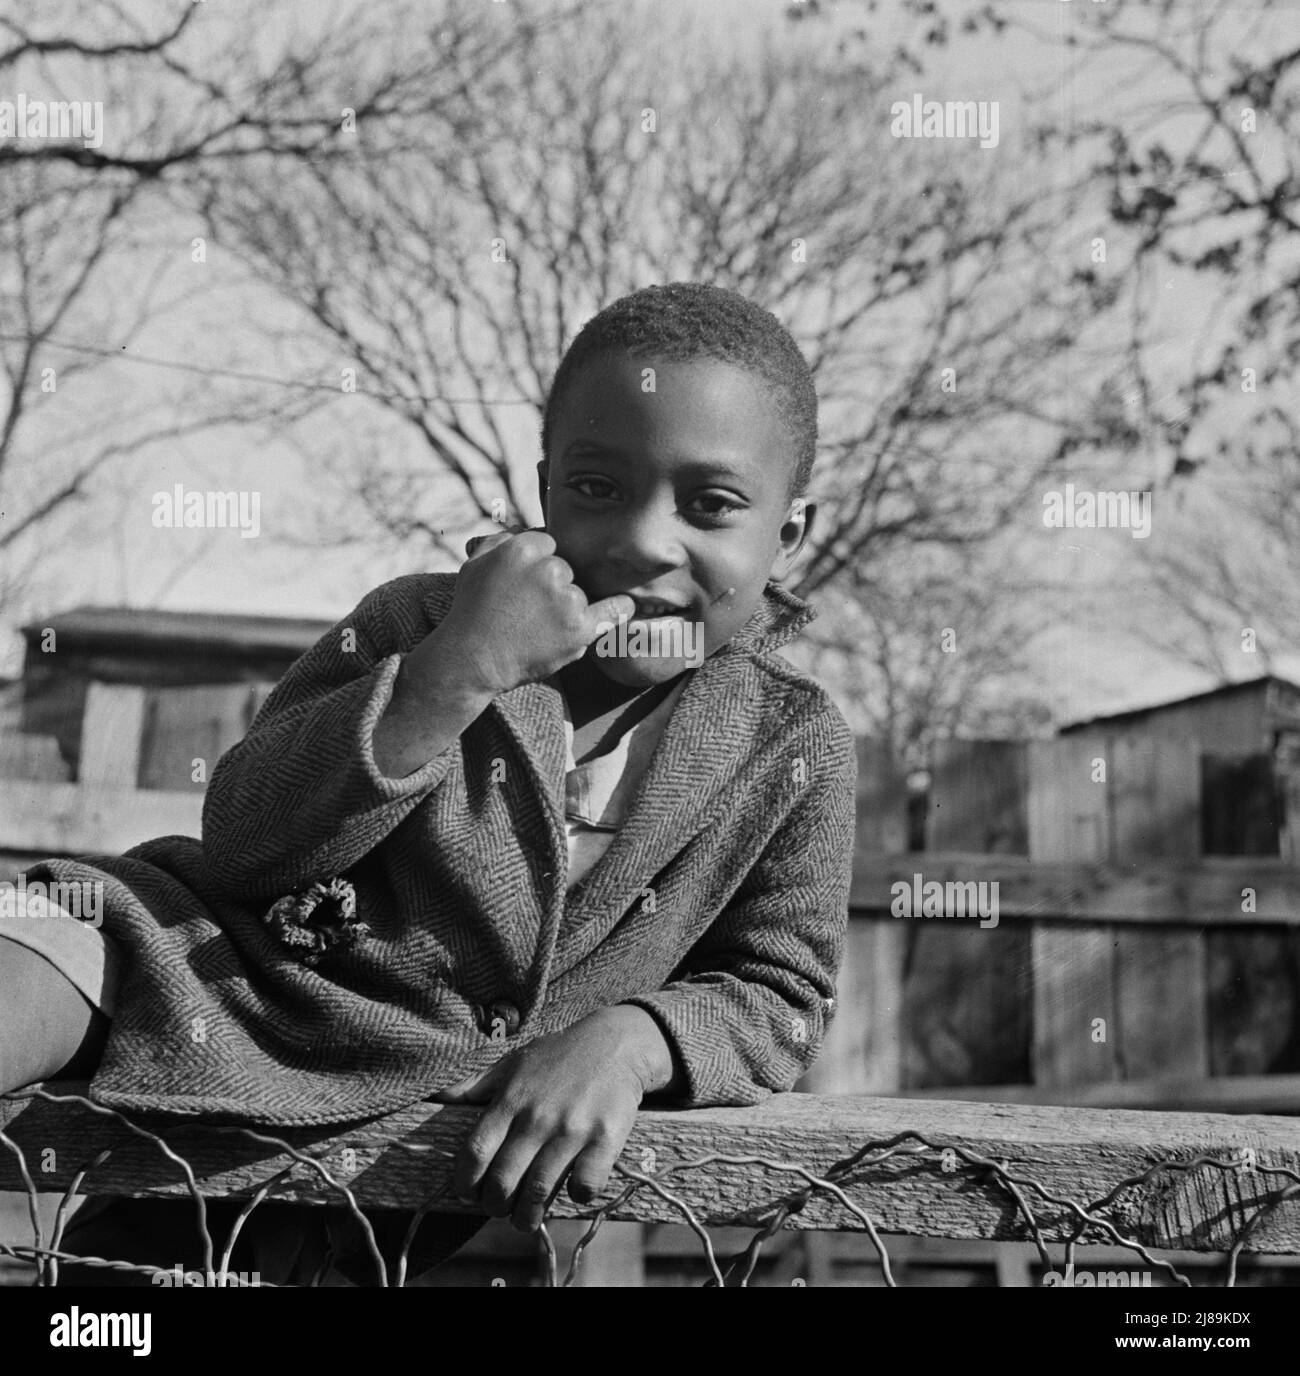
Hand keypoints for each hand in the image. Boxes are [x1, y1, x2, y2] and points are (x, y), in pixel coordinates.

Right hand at [431, 530, 633, 697]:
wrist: (472, 659)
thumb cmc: (470, 612)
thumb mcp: (474, 564)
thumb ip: (500, 540)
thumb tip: (522, 529)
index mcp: (523, 548)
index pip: (549, 544)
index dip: (539, 563)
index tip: (527, 584)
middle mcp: (549, 569)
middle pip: (565, 569)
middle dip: (551, 586)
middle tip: (527, 610)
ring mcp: (567, 599)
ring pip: (579, 593)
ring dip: (566, 607)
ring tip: (536, 627)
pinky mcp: (580, 627)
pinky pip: (612, 610)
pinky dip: (621, 608)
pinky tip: (628, 604)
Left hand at [444, 1006, 674, 1232]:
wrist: (615, 1043)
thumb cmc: (558, 1055)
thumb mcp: (512, 1063)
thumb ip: (475, 1085)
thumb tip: (439, 1097)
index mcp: (511, 1100)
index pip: (475, 1153)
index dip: (465, 1182)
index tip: (468, 1192)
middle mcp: (538, 1117)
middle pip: (502, 1183)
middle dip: (494, 1207)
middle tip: (499, 1209)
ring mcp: (572, 1130)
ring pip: (539, 1194)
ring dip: (527, 1217)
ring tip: (525, 1220)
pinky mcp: (606, 1139)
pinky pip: (583, 1186)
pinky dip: (575, 1195)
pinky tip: (572, 1186)